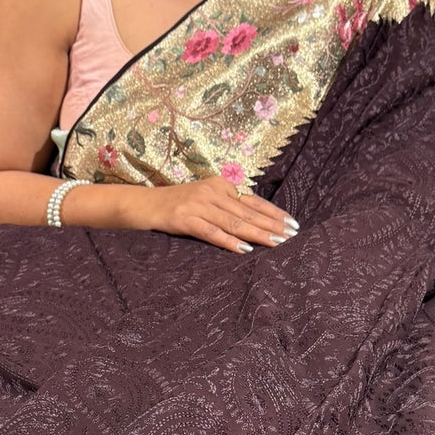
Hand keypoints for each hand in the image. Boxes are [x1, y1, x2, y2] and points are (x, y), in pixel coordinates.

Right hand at [137, 177, 298, 253]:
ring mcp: (197, 205)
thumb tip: (256, 222)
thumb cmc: (174, 205)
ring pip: (234, 222)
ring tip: (277, 243)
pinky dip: (229, 241)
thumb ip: (226, 206)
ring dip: (258, 233)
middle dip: (272, 225)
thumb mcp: (203, 199)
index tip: (293, 224)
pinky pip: (211, 232)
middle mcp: (211, 192)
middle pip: (248, 212)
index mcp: (219, 185)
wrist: (141, 204)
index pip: (253, 201)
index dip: (274, 213)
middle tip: (292, 236)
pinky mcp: (184, 219)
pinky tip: (244, 249)